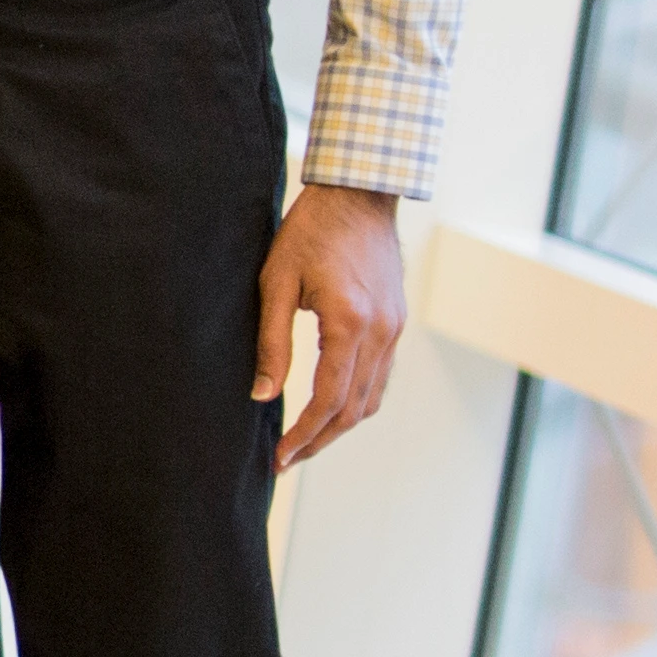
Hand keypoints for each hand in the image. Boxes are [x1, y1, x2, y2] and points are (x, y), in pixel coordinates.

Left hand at [255, 183, 405, 471]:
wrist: (358, 196)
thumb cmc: (309, 232)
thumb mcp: (276, 283)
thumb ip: (271, 342)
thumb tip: (261, 395)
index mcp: (349, 323)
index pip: (328, 399)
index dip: (303, 435)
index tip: (279, 457)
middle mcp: (381, 332)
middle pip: (353, 410)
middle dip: (319, 441)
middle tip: (287, 460)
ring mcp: (394, 329)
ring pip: (372, 399)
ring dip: (339, 426)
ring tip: (305, 441)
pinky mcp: (396, 323)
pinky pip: (380, 377)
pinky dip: (356, 401)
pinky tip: (329, 407)